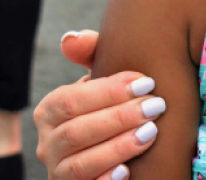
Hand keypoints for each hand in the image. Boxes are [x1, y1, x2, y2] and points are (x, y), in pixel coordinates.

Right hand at [34, 30, 165, 179]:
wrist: (113, 146)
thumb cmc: (109, 106)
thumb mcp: (101, 80)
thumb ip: (91, 54)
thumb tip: (70, 39)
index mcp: (50, 111)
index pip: (70, 100)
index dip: (107, 91)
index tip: (146, 82)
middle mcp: (48, 144)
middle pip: (76, 131)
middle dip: (118, 118)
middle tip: (156, 106)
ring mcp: (59, 172)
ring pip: (80, 164)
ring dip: (118, 147)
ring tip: (151, 132)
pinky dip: (106, 179)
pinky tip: (129, 170)